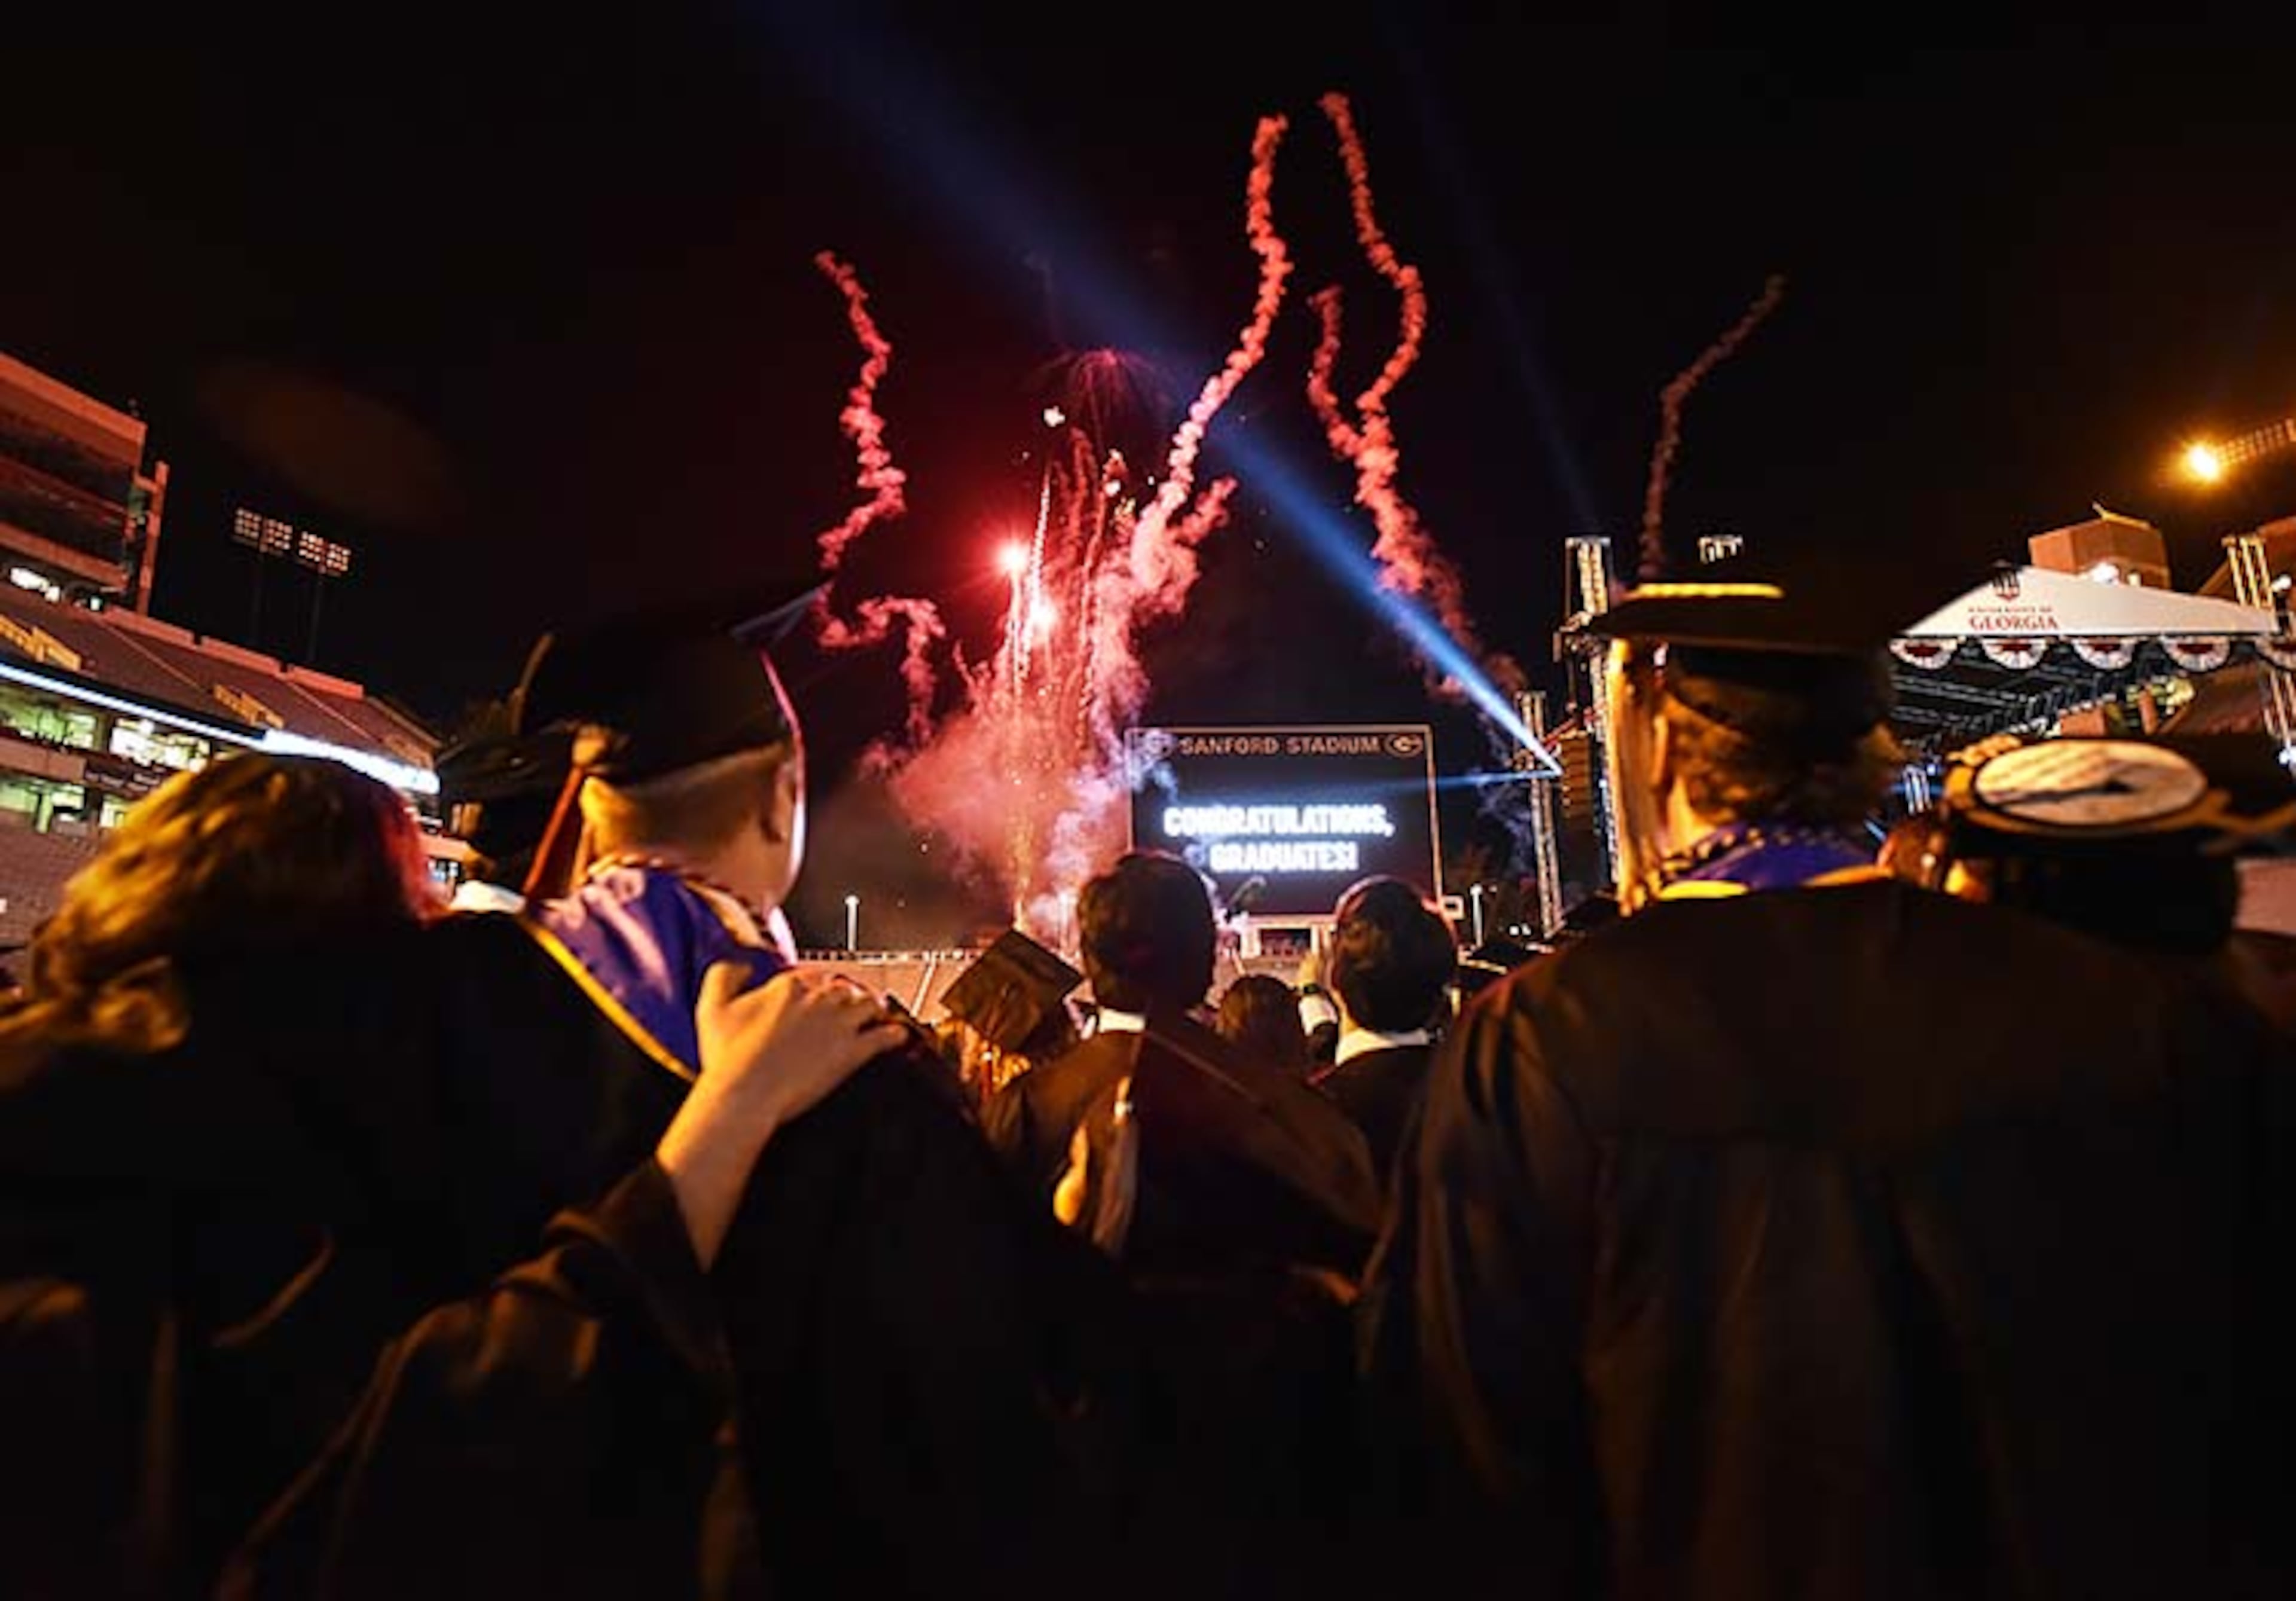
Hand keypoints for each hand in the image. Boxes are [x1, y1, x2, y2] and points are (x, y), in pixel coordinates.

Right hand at [695, 964, 906, 1130]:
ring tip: (873, 1014)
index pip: (811, 977)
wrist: (745, 1093)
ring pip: (867, 1004)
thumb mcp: (712, 1008)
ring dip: (871, 1008)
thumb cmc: (727, 1057)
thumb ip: (724, 976)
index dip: (814, 988)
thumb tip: (741, 964)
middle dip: (845, 996)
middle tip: (846, 1006)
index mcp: (787, 986)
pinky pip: (885, 1035)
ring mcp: (839, 1024)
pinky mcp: (853, 1051)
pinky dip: (893, 1034)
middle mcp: (817, 999)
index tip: (813, 997)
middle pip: (843, 988)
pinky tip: (897, 1036)